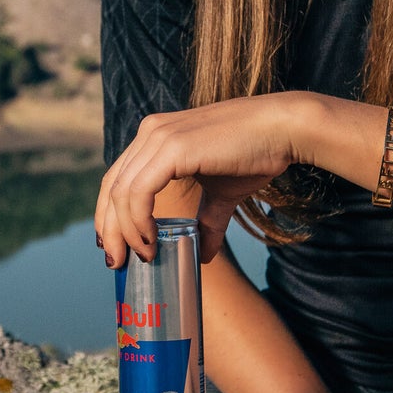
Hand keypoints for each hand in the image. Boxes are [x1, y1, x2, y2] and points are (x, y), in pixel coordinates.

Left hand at [96, 94, 307, 266]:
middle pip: (111, 188)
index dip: (109, 216)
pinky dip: (139, 221)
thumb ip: (207, 221)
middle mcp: (149, 133)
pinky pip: (139, 192)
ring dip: (126, 231)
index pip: (117, 180)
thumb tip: (203, 256)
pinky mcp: (172, 148)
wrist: (283, 129)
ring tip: (143, 256)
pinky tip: (151, 240)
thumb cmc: (256, 154)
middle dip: (109, 230)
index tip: (115, 248)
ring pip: (121, 192)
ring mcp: (158, 137)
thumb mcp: (222, 193)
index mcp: (155, 138)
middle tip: (117, 263)